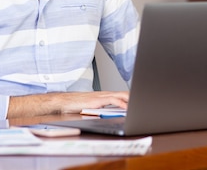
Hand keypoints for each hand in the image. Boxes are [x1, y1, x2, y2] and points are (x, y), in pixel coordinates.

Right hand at [7, 90, 128, 118]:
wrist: (62, 102)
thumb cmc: (74, 105)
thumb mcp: (91, 107)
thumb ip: (101, 108)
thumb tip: (110, 114)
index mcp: (103, 96)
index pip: (121, 94)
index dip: (131, 96)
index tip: (140, 99)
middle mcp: (104, 94)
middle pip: (123, 93)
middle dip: (134, 96)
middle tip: (144, 99)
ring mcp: (100, 96)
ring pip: (120, 95)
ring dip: (130, 99)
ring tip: (140, 103)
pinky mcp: (97, 100)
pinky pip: (112, 100)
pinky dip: (120, 102)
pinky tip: (126, 106)